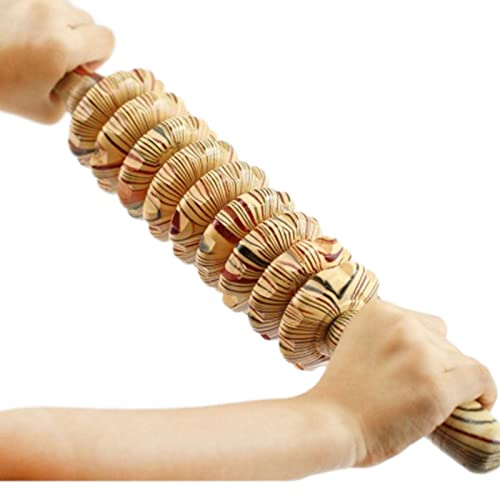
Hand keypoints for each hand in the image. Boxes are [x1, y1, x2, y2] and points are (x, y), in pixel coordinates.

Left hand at [0, 0, 113, 122]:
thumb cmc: (3, 90)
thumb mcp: (48, 111)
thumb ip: (76, 95)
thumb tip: (84, 82)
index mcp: (62, 46)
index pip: (107, 39)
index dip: (99, 56)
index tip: (79, 68)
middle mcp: (50, 15)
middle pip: (89, 21)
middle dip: (81, 41)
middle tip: (57, 59)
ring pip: (67, 9)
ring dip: (61, 27)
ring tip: (37, 45)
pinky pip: (42, 4)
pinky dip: (39, 18)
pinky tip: (23, 34)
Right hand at [304, 297, 496, 468]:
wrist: (330, 423)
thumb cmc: (340, 393)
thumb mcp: (358, 344)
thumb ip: (386, 337)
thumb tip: (425, 352)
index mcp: (378, 310)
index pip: (423, 324)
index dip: (426, 350)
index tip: (419, 370)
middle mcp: (401, 323)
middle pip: (443, 341)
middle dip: (437, 364)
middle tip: (418, 390)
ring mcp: (420, 353)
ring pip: (460, 361)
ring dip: (451, 380)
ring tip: (430, 402)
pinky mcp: (436, 384)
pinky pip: (480, 378)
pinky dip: (484, 392)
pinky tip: (479, 403)